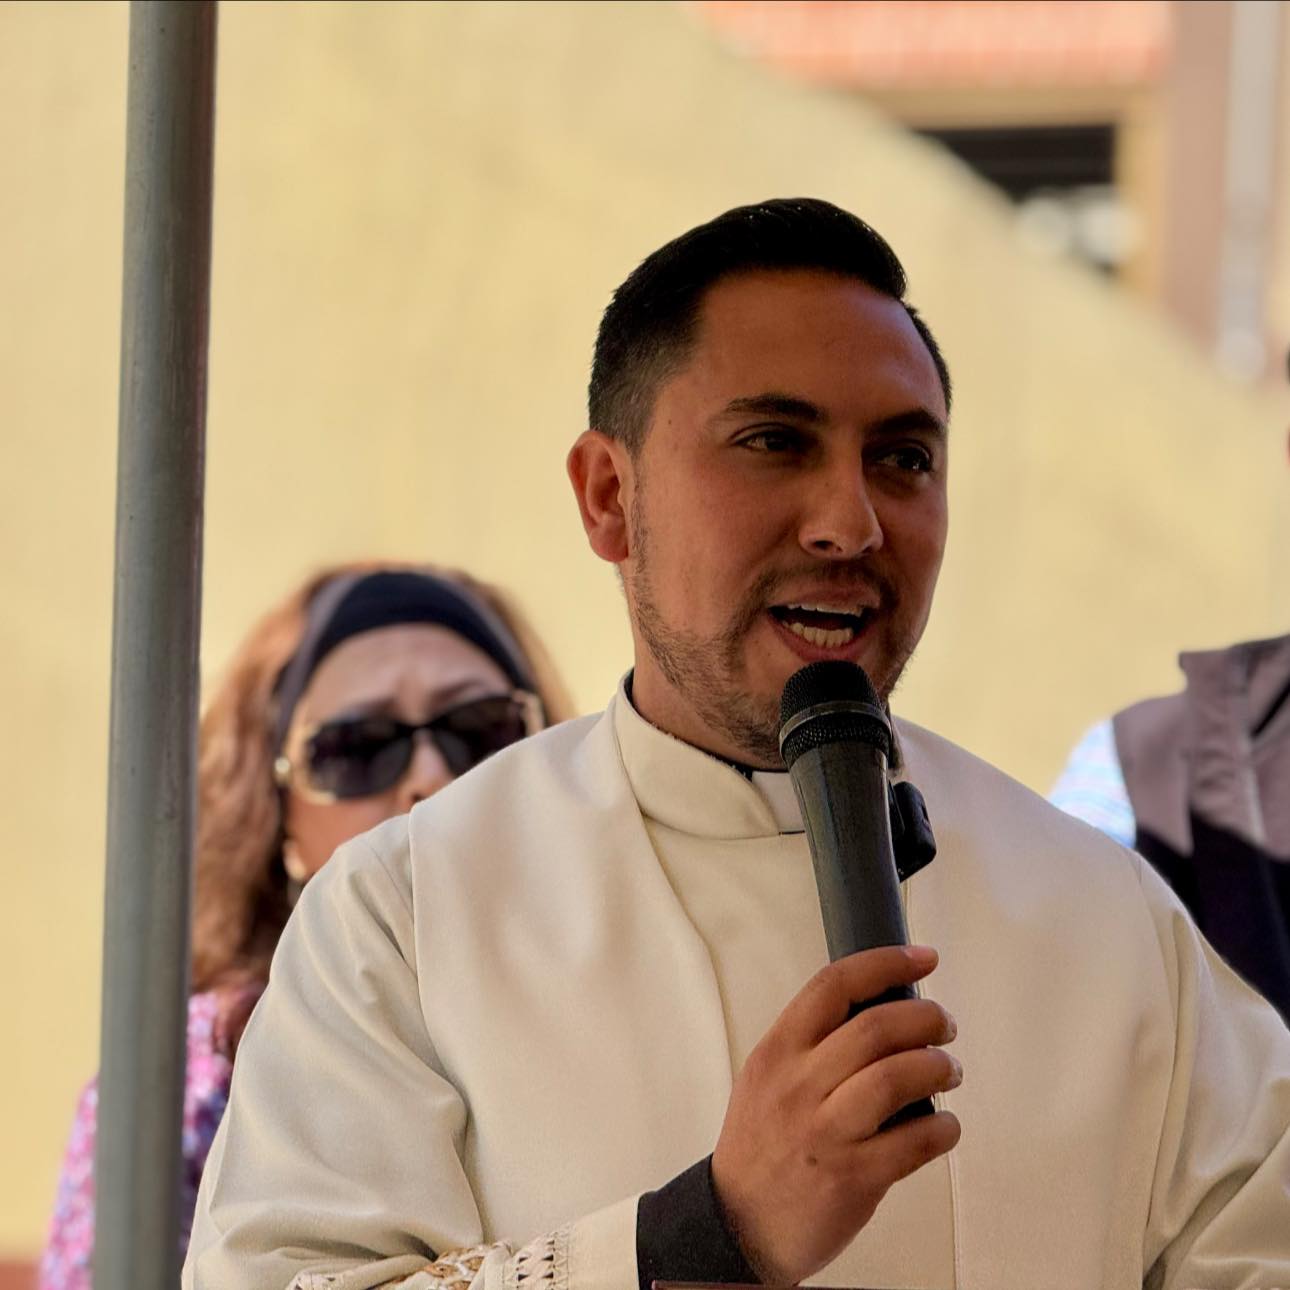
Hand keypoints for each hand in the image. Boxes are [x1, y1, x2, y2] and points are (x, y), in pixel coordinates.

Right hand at [711, 945, 960, 1285]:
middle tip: (944, 1024)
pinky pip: (914, 1142)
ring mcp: (826, 1132)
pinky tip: (945, 1126)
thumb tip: (880, 1012)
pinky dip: (943, 1128)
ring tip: (948, 1070)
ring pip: (896, 1077)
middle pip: (875, 1028)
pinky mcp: (853, 1178)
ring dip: (937, 1067)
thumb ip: (811, 1045)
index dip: (885, 964)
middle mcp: (799, 1086)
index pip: (833, 986)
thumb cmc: (760, 1147)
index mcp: (778, 1053)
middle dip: (925, 1018)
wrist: (739, 1224)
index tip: (922, 959)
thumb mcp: (766, 1078)